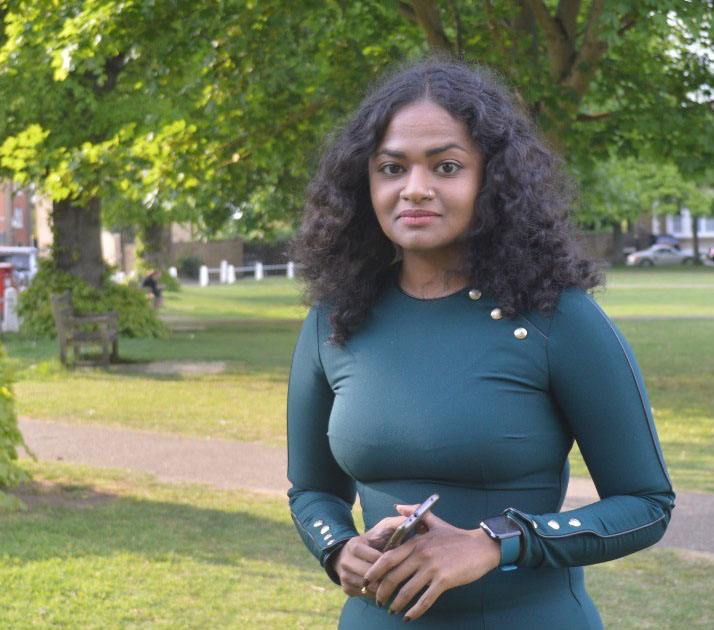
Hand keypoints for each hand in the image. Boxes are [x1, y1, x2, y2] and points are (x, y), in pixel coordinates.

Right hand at [331, 513, 410, 597]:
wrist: (352, 553)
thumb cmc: (374, 540)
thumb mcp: (384, 528)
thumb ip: (397, 523)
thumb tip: (413, 517)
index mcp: (354, 545)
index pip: (372, 557)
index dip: (387, 561)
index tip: (398, 561)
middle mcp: (345, 561)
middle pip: (369, 574)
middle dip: (386, 575)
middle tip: (399, 574)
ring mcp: (344, 576)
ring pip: (368, 587)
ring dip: (382, 585)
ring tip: (394, 580)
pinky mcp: (346, 589)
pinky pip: (365, 594)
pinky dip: (377, 592)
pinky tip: (385, 585)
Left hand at [362, 504, 500, 620]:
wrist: (481, 546)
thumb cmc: (457, 536)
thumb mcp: (434, 521)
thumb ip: (415, 513)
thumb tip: (398, 506)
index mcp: (416, 542)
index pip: (388, 557)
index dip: (375, 571)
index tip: (367, 580)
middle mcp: (421, 555)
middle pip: (393, 576)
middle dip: (382, 591)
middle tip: (376, 600)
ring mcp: (432, 568)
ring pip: (407, 590)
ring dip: (396, 603)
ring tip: (391, 610)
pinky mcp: (444, 580)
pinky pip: (425, 599)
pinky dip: (415, 610)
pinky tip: (408, 617)